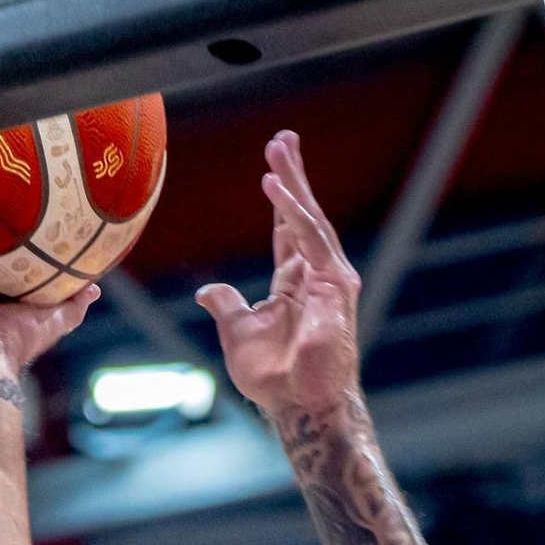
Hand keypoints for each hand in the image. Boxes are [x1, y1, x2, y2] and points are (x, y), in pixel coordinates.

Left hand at [194, 130, 360, 429]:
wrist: (298, 406)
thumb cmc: (274, 379)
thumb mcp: (238, 335)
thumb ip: (227, 307)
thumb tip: (208, 290)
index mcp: (294, 283)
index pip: (288, 230)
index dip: (281, 198)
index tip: (272, 166)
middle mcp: (316, 275)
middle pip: (303, 215)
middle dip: (293, 175)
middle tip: (282, 139)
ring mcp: (330, 280)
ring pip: (310, 220)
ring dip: (294, 183)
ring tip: (279, 151)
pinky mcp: (337, 287)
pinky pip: (311, 240)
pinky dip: (294, 212)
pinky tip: (276, 188)